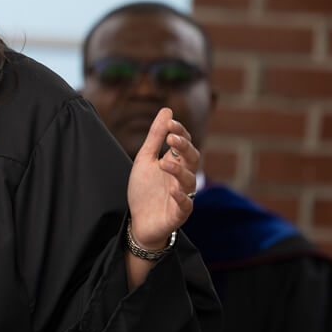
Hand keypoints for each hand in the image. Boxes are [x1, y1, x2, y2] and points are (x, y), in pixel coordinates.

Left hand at [127, 108, 197, 251]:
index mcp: (175, 163)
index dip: (180, 133)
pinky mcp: (179, 214)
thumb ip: (155, 136)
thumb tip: (167, 110)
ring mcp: (183, 195)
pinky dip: (180, 197)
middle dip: (184, 147)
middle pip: (192, 159)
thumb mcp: (145, 159)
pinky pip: (186, 205)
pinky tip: (173, 190)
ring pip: (189, 181)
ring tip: (164, 164)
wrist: (139, 221)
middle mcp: (182, 178)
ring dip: (179, 171)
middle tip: (172, 138)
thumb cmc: (144, 189)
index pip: (184, 144)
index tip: (171, 123)